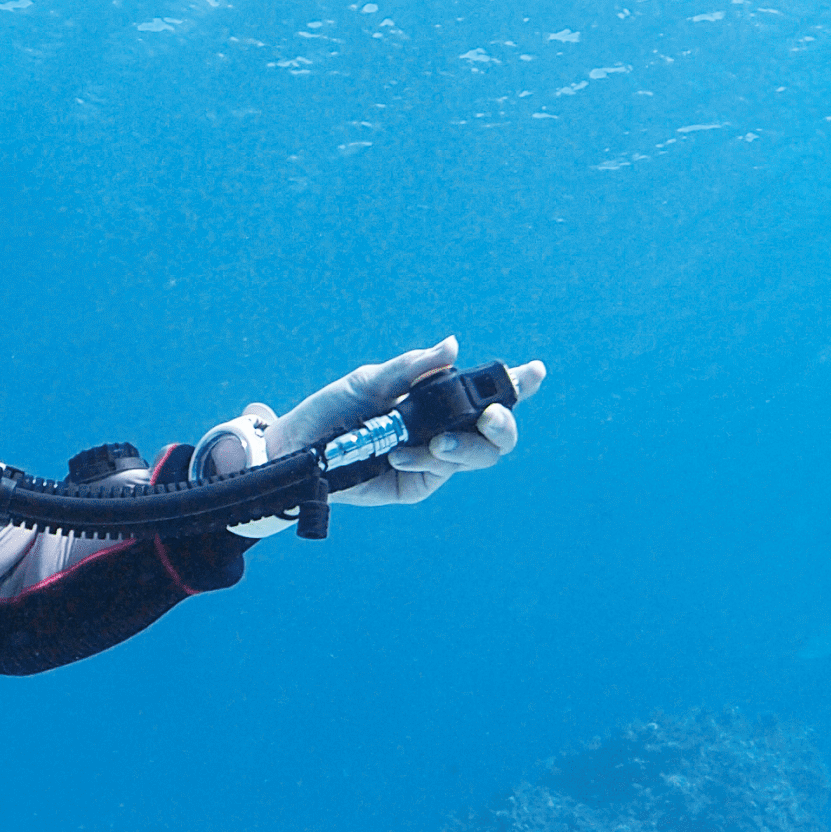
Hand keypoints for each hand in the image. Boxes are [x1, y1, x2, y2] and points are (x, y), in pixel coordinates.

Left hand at [197, 336, 546, 522]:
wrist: (296, 448)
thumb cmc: (333, 409)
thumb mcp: (369, 381)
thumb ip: (410, 368)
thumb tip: (452, 346)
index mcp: (438, 398)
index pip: (487, 391)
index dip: (518, 383)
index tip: (534, 371)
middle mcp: (445, 428)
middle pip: (497, 432)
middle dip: (503, 424)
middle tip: (490, 416)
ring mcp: (435, 459)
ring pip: (478, 457)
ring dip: (465, 447)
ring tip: (435, 443)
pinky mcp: (417, 484)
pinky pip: (437, 473)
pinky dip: (424, 460)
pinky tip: (399, 455)